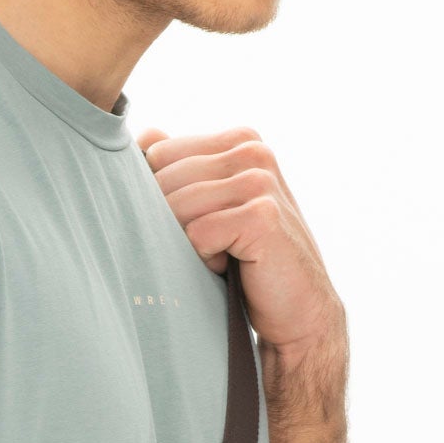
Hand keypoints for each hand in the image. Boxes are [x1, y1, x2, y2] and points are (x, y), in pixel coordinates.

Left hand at [135, 123, 345, 364]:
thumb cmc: (248, 258)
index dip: (155, 196)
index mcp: (240, 140)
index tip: (191, 223)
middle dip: (169, 222)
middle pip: (164, 180)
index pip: (159, 153)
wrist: (299, 308)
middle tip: (207, 246)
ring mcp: (261, 182)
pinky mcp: (262, 217)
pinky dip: (205, 259)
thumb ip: (182, 166)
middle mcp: (254, 152)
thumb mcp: (214, 204)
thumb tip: (145, 133)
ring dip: (187, 243)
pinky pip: (197, 235)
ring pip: (177, 207)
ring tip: (222, 255)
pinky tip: (232, 265)